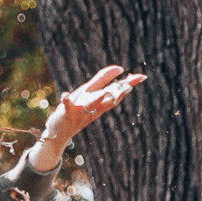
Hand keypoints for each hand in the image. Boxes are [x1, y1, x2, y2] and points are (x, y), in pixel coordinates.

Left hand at [29, 64, 145, 171]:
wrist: (60, 131)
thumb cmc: (77, 108)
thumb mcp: (90, 92)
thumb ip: (103, 79)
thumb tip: (119, 68)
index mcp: (101, 103)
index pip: (117, 93)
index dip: (128, 85)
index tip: (141, 76)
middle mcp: (93, 109)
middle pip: (108, 102)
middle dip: (118, 94)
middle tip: (129, 85)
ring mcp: (80, 112)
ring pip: (91, 106)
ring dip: (97, 99)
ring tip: (103, 92)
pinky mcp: (67, 113)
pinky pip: (67, 107)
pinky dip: (66, 100)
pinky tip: (65, 94)